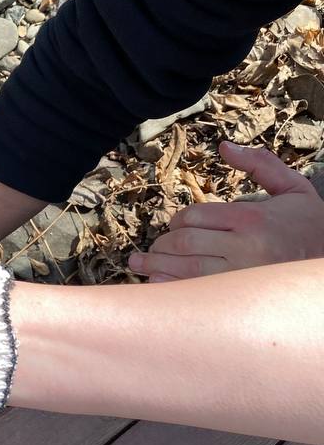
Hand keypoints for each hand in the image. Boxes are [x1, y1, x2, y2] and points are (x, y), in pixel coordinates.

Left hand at [129, 141, 323, 281]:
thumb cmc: (310, 225)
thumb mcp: (292, 187)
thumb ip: (260, 164)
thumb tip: (224, 145)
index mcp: (252, 218)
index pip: (195, 217)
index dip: (176, 222)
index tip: (174, 227)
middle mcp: (245, 248)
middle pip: (184, 244)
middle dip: (162, 245)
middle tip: (151, 249)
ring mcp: (240, 277)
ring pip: (185, 271)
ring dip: (156, 267)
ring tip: (138, 265)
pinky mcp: (238, 299)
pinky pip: (194, 295)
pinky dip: (171, 290)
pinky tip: (157, 285)